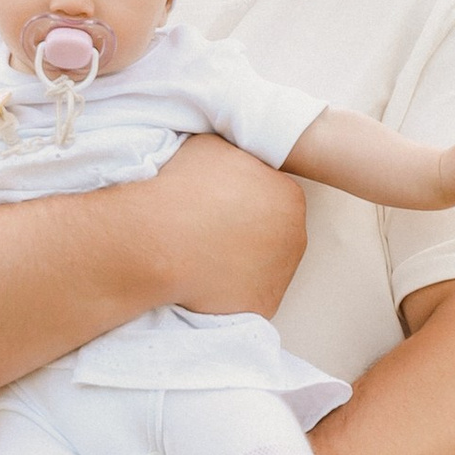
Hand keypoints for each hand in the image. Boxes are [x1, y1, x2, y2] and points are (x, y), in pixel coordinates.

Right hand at [145, 136, 308, 319]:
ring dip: (240, 261)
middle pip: (272, 231)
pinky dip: (230, 291)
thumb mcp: (211, 145)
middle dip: (246, 230)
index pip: (271, 194)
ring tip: (203, 254)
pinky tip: (204, 280)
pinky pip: (246, 297)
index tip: (215, 199)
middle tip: (209, 228)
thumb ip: (235, 153)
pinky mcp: (261, 309)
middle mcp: (295, 238)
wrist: (158, 240)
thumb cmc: (182, 187)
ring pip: (261, 266)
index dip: (242, 196)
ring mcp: (280, 278)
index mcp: (289, 196)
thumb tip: (235, 157)